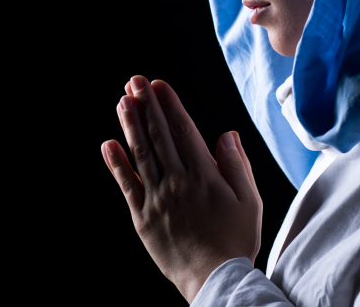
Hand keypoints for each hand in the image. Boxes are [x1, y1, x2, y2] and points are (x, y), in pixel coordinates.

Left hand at [102, 76, 262, 303]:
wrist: (214, 278)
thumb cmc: (235, 239)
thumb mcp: (250, 200)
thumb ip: (238, 165)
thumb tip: (226, 134)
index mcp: (205, 176)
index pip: (184, 131)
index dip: (170, 105)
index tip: (159, 85)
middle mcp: (178, 182)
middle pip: (159, 136)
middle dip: (146, 105)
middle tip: (135, 81)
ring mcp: (157, 199)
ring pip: (141, 154)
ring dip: (130, 125)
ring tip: (122, 101)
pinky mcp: (142, 216)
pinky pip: (127, 185)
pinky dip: (116, 163)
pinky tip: (109, 144)